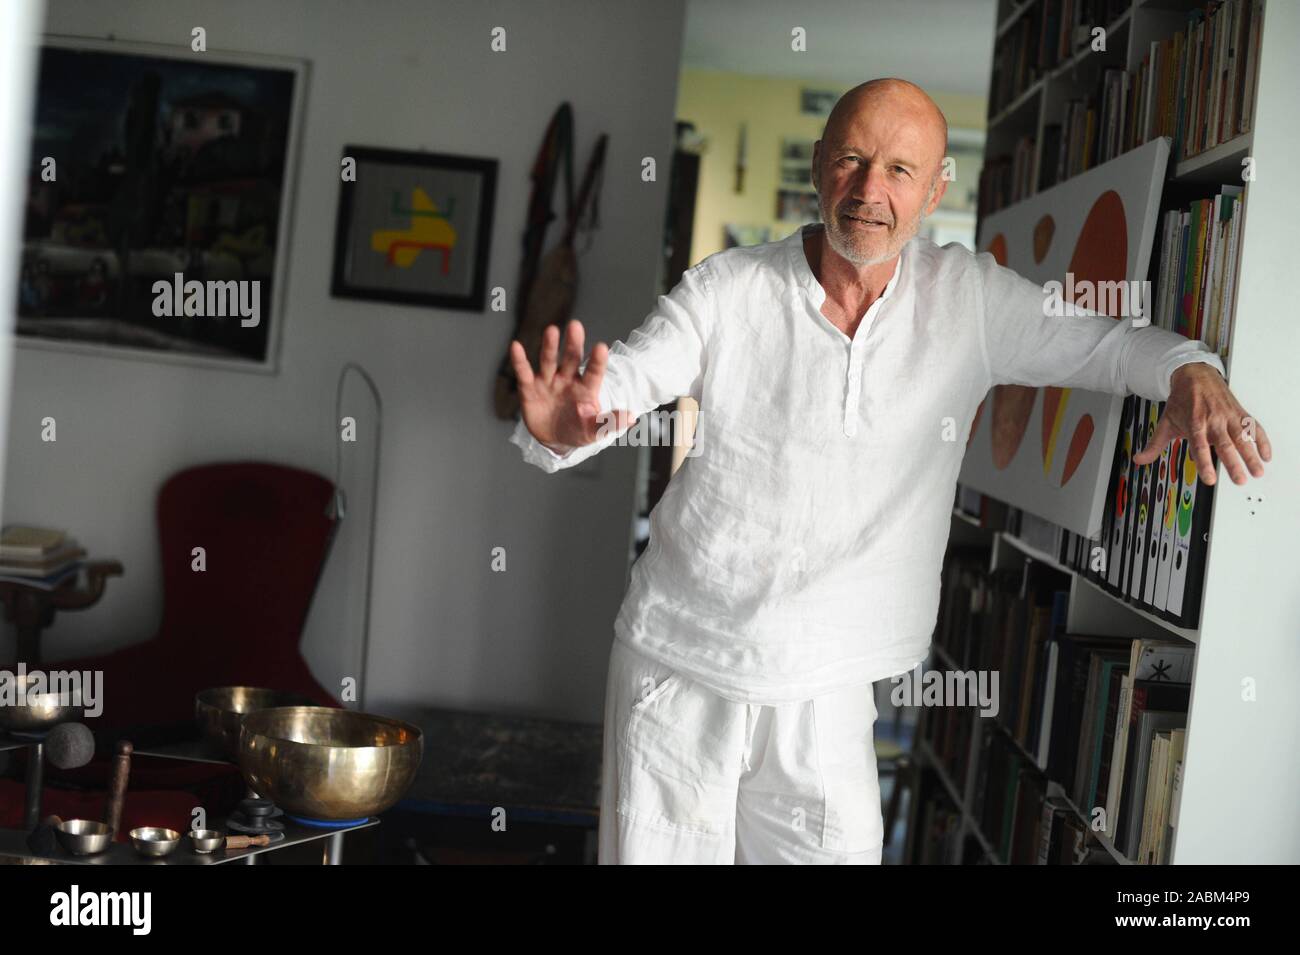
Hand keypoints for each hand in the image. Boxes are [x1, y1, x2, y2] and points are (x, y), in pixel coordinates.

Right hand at [508, 319, 632, 453]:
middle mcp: (567, 380)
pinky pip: (524, 373)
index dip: (597, 361)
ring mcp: (548, 382)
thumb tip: (631, 417)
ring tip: (551, 330)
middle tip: (575, 326)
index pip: (594, 372)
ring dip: (549, 347)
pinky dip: (519, 361)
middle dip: (573, 344)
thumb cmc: (578, 431)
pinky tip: (516, 346)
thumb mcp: (595, 431)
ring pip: (549, 361)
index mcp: (586, 388)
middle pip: (571, 359)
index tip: (601, 347)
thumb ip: (610, 423)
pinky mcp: (530, 389)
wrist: (555, 439)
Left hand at [1133, 363, 1270, 485]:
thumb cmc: (1181, 400)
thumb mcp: (1165, 422)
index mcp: (1194, 423)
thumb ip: (1155, 445)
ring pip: (1242, 437)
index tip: (1210, 479)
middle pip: (1225, 445)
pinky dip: (1262, 440)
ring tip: (1258, 471)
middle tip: (1240, 480)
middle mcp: (1213, 420)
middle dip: (1233, 463)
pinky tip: (1266, 454)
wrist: (1195, 374)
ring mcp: (1228, 416)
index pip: (1199, 447)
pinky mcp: (1240, 413)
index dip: (1205, 463)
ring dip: (1251, 455)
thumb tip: (1139, 460)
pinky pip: (1254, 427)